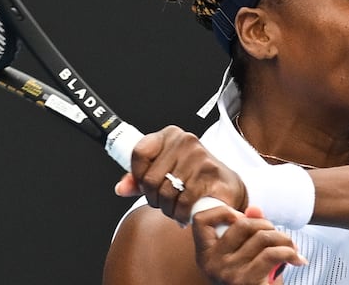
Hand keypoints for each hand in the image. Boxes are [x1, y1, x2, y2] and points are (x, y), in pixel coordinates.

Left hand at [114, 125, 247, 223]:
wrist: (227, 185)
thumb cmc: (194, 177)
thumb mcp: (165, 171)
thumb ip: (140, 179)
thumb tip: (121, 188)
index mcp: (170, 135)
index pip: (138, 153)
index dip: (137, 176)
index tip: (145, 186)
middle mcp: (184, 140)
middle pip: (150, 179)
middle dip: (154, 198)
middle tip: (164, 202)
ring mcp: (198, 155)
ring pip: (165, 192)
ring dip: (168, 209)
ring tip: (175, 208)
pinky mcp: (210, 173)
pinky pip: (183, 201)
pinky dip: (181, 213)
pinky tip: (184, 214)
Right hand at [192, 205, 306, 284]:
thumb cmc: (248, 282)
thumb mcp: (241, 257)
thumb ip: (245, 232)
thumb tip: (255, 209)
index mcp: (204, 255)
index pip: (200, 221)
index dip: (221, 211)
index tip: (240, 217)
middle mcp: (213, 264)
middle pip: (243, 225)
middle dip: (266, 224)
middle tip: (277, 234)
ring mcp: (229, 273)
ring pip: (263, 237)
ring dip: (284, 238)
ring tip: (292, 246)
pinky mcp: (247, 282)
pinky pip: (273, 254)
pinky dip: (290, 252)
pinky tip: (296, 258)